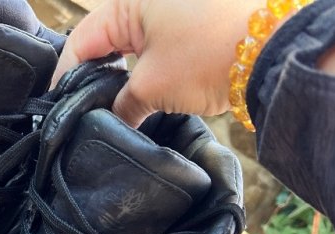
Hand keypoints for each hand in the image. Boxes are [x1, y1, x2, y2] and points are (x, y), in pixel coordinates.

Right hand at [53, 0, 260, 126]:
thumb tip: (111, 120)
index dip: (66, 77)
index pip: (82, 41)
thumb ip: (122, 105)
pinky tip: (143, 93)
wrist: (277, 48)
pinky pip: (155, 42)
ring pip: (131, 43)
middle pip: (105, 40)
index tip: (57, 105)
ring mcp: (172, 6)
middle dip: (94, 76)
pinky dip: (146, 67)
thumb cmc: (212, 54)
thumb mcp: (154, 87)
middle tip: (83, 110)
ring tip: (114, 107)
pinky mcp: (193, 17)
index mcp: (128, 1)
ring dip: (122, 75)